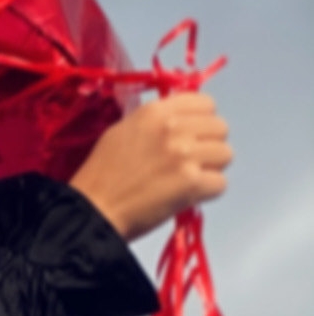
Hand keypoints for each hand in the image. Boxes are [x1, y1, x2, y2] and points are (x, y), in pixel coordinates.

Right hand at [69, 93, 232, 242]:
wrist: (90, 211)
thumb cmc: (99, 177)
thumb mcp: (121, 132)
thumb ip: (155, 122)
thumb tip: (181, 123)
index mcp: (155, 112)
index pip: (205, 103)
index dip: (202, 121)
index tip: (192, 136)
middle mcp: (174, 128)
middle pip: (220, 128)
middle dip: (208, 146)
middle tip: (189, 163)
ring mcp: (185, 155)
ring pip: (225, 155)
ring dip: (211, 170)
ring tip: (188, 181)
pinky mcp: (191, 183)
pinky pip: (220, 184)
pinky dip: (207, 193)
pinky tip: (187, 197)